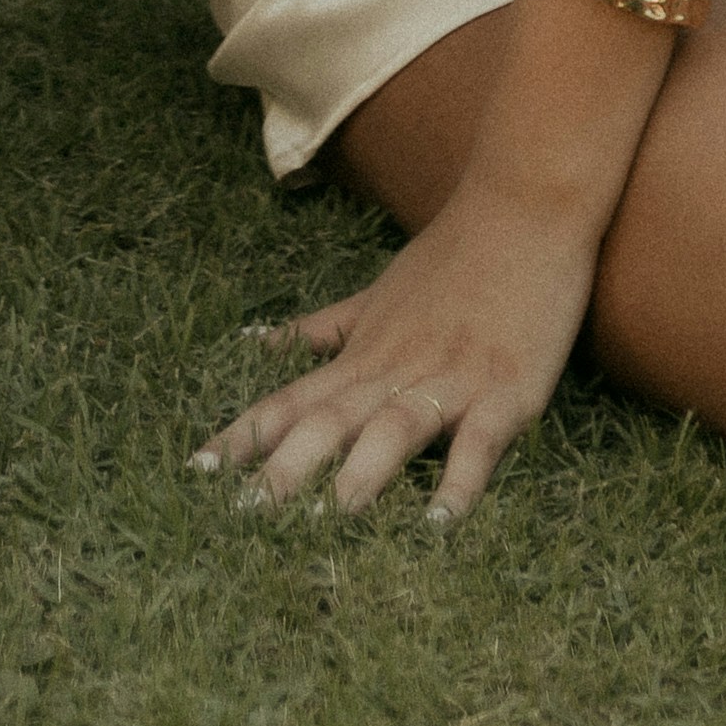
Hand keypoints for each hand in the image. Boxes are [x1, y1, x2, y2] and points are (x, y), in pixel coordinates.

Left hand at [191, 178, 602, 521]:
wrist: (526, 204)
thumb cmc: (451, 257)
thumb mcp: (377, 294)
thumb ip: (323, 329)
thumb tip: (259, 342)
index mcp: (364, 353)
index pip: (290, 400)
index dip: (246, 436)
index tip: (199, 475)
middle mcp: (397, 367)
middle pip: (332, 419)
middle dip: (288, 466)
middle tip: (249, 516)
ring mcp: (451, 378)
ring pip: (397, 425)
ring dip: (366, 468)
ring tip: (336, 515)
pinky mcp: (506, 389)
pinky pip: (480, 440)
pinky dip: (461, 478)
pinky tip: (444, 521)